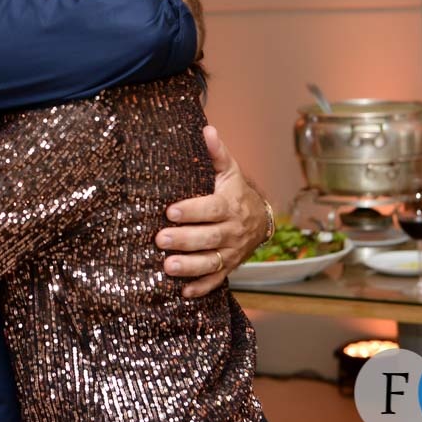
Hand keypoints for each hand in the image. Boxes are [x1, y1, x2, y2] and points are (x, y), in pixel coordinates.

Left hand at [156, 126, 268, 297]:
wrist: (261, 220)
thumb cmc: (236, 192)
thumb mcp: (229, 172)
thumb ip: (217, 153)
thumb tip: (206, 129)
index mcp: (231, 205)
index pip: (212, 209)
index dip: (192, 210)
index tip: (170, 211)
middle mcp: (234, 230)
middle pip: (210, 237)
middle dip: (185, 239)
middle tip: (160, 239)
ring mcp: (232, 252)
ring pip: (212, 262)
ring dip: (190, 266)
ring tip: (167, 266)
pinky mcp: (229, 267)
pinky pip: (217, 280)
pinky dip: (202, 288)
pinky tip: (184, 292)